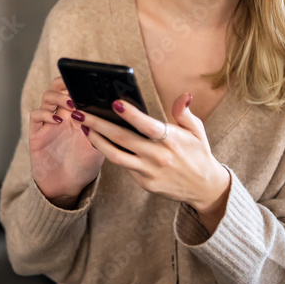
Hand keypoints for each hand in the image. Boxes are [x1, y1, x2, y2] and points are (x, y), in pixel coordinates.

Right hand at [28, 75, 105, 207]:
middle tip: (77, 87)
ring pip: (47, 97)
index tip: (90, 79)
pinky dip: (46, 113)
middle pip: (58, 86)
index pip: (74, 87)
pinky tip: (58, 120)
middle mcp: (62, 114)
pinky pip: (36, 115)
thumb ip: (103, 127)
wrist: (67, 187)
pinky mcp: (36, 134)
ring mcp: (48, 122)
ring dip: (59, 97)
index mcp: (77, 113)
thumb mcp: (100, 144)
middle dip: (66, 82)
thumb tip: (117, 110)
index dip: (80, 80)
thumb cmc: (85, 165)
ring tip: (72, 104)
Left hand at [71, 92, 231, 229]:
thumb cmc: (198, 153)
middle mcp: (159, 157)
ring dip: (96, 140)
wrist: (204, 187)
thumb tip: (183, 96)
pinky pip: (123, 166)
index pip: (148, 126)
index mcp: (172, 140)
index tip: (115, 103)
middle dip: (98, 124)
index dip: (132, 115)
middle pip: (123, 139)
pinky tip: (98, 140)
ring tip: (84, 126)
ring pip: (116, 155)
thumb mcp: (197, 131)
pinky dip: (109, 152)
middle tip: (80, 111)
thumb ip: (185, 113)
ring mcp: (149, 172)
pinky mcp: (145, 183)